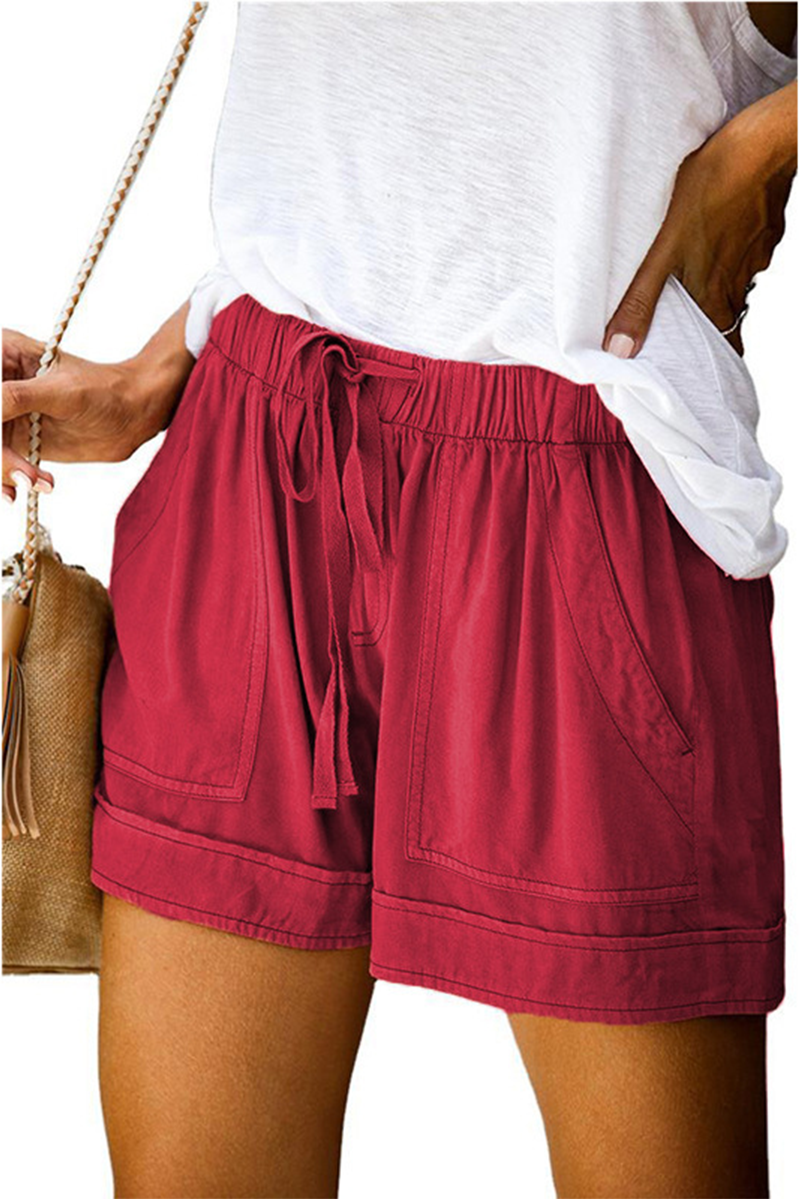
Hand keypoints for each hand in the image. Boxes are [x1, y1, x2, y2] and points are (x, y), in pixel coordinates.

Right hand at [2, 299, 194, 503]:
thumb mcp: (61, 392)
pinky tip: (30, 485)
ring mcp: (3, 413)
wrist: (132, 416)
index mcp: (3, 354)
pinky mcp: (13, 439)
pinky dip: (7, 479)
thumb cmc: (105, 391)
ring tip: (35, 481)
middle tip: (21, 475)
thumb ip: (17, 397)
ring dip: (3, 471)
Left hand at [603, 79, 796, 360]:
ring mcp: (754, 257)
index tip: (700, 374)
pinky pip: (744, 257)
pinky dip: (728, 259)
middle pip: (725, 321)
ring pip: (734, 288)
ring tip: (692, 287)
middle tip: (688, 335)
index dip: (711, 363)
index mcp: (715, 296)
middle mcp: (739, 284)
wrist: (760, 144)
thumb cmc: (710, 191)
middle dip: (708, 331)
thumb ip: (641, 300)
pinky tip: (713, 243)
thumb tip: (620, 350)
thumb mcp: (662, 250)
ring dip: (716, 293)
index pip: (722, 347)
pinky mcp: (762, 232)